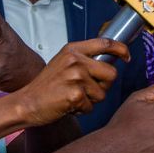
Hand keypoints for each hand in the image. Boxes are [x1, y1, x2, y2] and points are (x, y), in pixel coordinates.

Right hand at [10, 38, 129, 126]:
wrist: (27, 102)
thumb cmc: (46, 86)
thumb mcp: (63, 62)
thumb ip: (83, 59)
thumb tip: (109, 62)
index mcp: (73, 50)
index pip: (105, 43)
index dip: (121, 49)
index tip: (126, 56)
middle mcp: (75, 60)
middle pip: (111, 73)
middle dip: (105, 86)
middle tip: (89, 90)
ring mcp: (76, 76)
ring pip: (102, 93)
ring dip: (91, 100)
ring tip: (73, 97)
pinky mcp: (75, 94)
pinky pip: (91, 106)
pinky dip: (82, 110)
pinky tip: (69, 105)